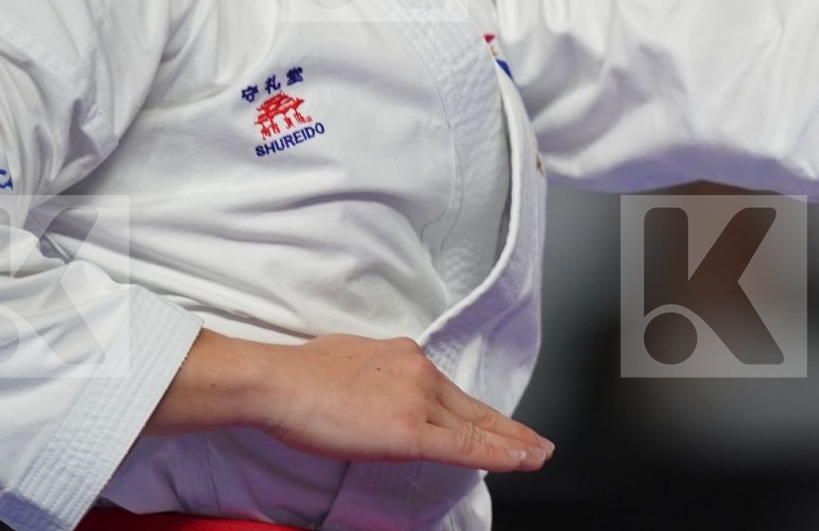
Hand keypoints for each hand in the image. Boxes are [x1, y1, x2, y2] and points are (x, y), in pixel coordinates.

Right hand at [144, 328, 552, 472]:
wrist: (280, 382)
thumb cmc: (300, 373)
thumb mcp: (351, 358)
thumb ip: (377, 376)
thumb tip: (379, 390)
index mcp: (405, 357)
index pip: (452, 392)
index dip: (480, 412)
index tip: (503, 423)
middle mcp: (420, 373)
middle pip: (472, 408)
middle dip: (509, 428)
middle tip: (538, 442)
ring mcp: (418, 401)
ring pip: (473, 428)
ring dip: (511, 443)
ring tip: (536, 455)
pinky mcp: (409, 430)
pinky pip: (463, 446)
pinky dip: (496, 454)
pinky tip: (518, 460)